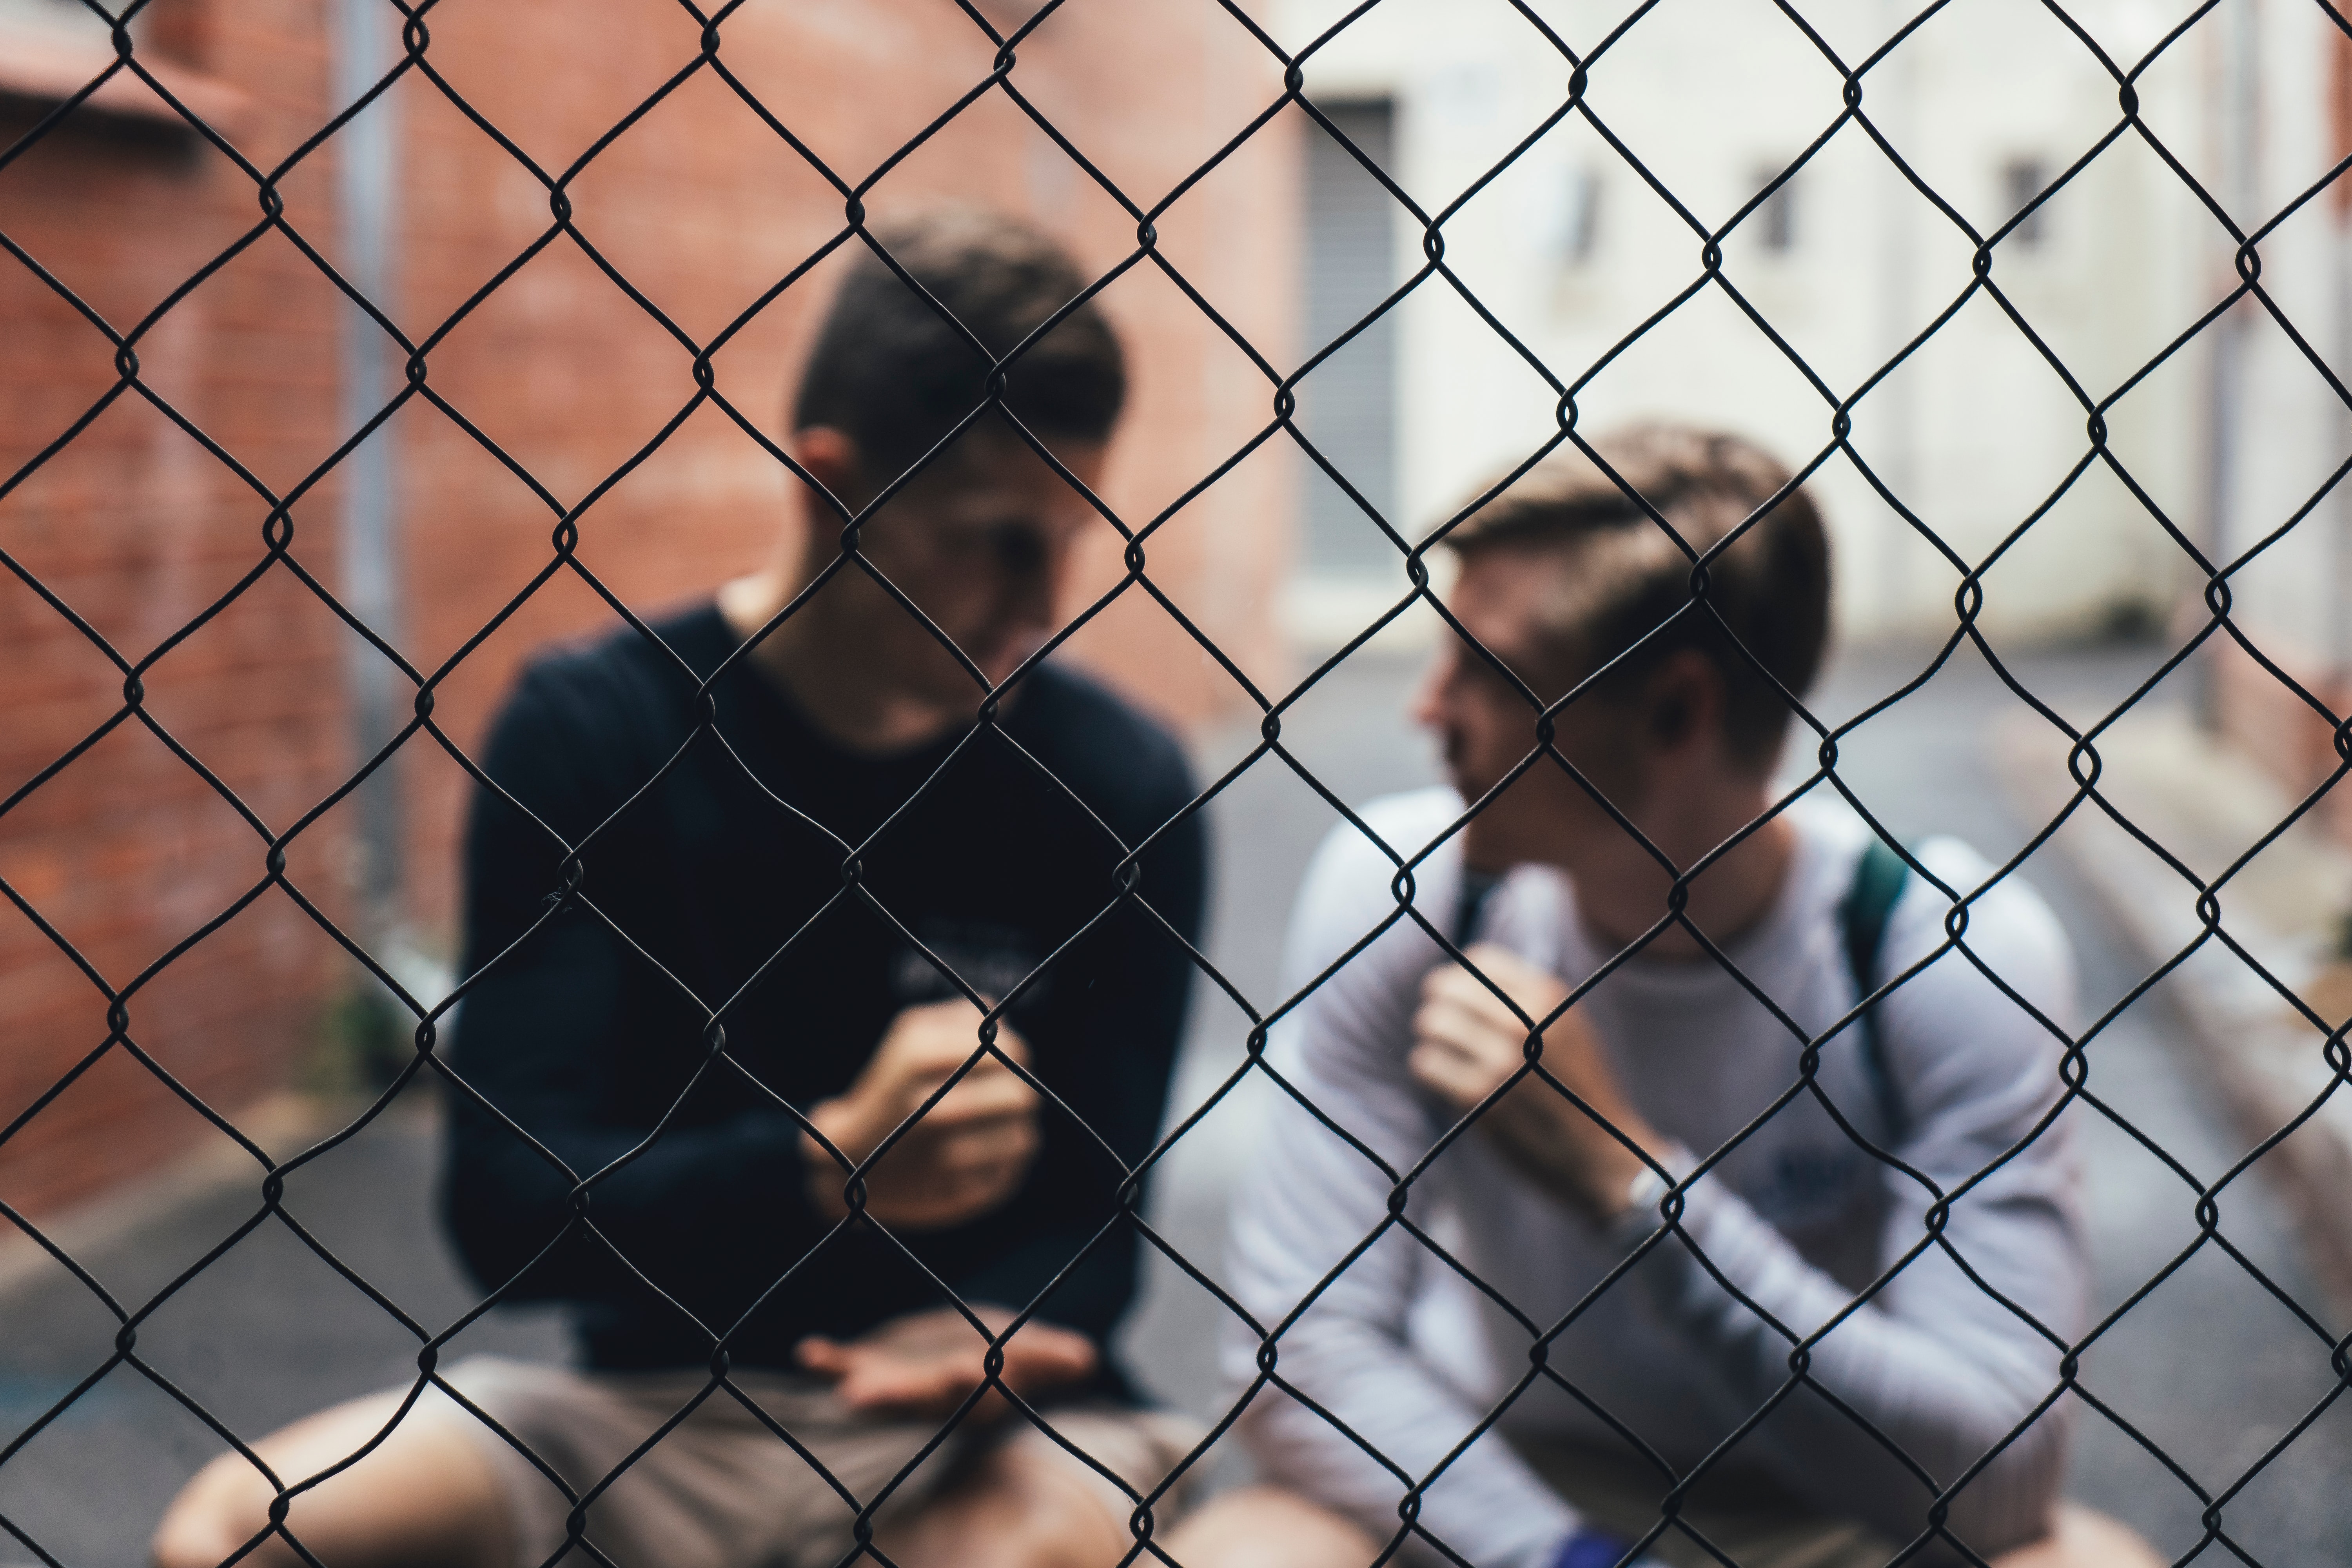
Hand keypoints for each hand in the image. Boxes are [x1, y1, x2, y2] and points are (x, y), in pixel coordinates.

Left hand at [796, 1305, 1097, 1420]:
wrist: (974, 1354)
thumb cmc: (1013, 1355)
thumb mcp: (1036, 1350)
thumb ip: (1055, 1356)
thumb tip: (1085, 1357)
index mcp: (976, 1394)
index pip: (971, 1394)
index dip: (965, 1383)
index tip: (960, 1370)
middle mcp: (934, 1397)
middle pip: (914, 1400)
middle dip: (890, 1397)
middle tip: (858, 1397)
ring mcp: (900, 1384)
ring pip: (878, 1391)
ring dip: (856, 1388)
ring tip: (837, 1387)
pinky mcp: (877, 1363)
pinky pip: (849, 1364)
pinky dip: (829, 1361)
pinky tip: (809, 1352)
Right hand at [802, 998, 1039, 1229]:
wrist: (848, 1161)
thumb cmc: (889, 1088)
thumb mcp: (909, 1037)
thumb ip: (957, 1018)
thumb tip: (1002, 1017)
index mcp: (921, 1058)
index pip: (1010, 1049)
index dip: (1014, 1053)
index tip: (1005, 1061)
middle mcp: (933, 1109)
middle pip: (1021, 1096)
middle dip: (1017, 1094)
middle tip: (1005, 1096)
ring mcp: (945, 1159)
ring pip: (1023, 1138)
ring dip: (1013, 1131)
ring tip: (993, 1127)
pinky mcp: (956, 1196)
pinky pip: (1009, 1174)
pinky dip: (1002, 1164)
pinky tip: (982, 1156)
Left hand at [1409, 942, 1661, 1220]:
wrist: (1601, 1151)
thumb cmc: (1578, 1086)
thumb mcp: (1567, 1025)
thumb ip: (1526, 996)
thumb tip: (1462, 974)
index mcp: (1547, 997)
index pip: (1479, 960)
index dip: (1463, 979)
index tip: (1463, 1000)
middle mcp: (1523, 1022)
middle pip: (1444, 989)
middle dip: (1440, 1007)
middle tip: (1445, 1028)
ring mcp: (1500, 1060)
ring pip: (1429, 1023)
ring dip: (1433, 1040)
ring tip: (1447, 1054)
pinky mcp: (1479, 1096)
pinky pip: (1425, 1064)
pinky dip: (1430, 1071)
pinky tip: (1448, 1080)